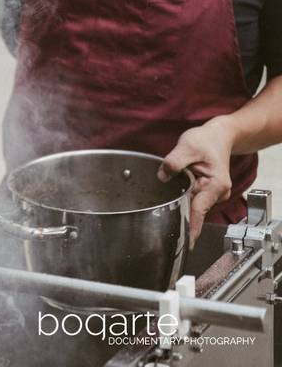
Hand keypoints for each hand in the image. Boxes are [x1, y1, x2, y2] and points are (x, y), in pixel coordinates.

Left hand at [157, 119, 235, 245]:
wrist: (219, 136)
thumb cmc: (207, 141)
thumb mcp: (188, 146)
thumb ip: (174, 161)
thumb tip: (163, 176)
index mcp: (216, 185)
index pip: (199, 210)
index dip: (191, 227)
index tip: (186, 243)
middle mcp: (216, 193)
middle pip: (193, 210)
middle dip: (178, 213)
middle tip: (159, 217)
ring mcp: (212, 194)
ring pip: (191, 205)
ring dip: (179, 203)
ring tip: (168, 193)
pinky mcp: (205, 193)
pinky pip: (191, 200)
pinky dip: (181, 198)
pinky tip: (175, 192)